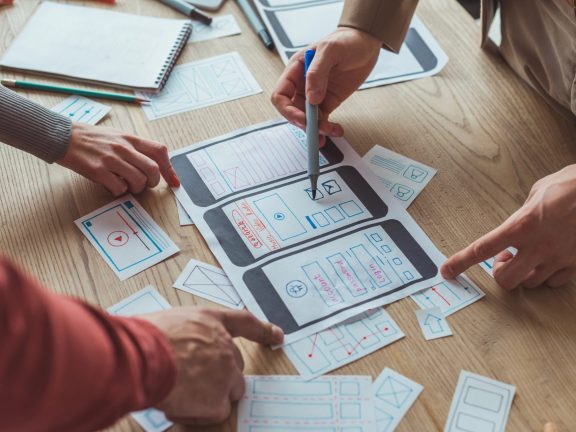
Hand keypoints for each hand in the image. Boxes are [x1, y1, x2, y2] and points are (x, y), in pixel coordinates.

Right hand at [57, 123, 179, 195]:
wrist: (64, 136)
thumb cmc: (93, 138)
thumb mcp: (118, 136)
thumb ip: (136, 148)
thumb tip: (155, 165)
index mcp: (130, 138)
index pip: (159, 151)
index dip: (170, 169)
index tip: (174, 182)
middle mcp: (123, 148)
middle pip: (153, 169)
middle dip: (153, 182)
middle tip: (145, 185)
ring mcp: (111, 159)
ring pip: (139, 181)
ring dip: (137, 189)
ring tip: (127, 186)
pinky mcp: (98, 170)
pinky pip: (119, 188)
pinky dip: (120, 192)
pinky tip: (113, 186)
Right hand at [140, 307, 283, 424]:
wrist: (143, 357)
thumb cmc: (146, 338)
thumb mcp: (168, 323)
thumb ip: (185, 335)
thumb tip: (178, 350)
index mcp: (211, 321)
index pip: (244, 322)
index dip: (263, 330)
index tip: (277, 336)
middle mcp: (225, 345)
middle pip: (236, 367)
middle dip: (217, 376)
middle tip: (189, 379)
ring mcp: (226, 372)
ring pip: (229, 391)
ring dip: (209, 396)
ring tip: (179, 392)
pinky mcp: (219, 398)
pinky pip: (215, 412)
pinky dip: (198, 413)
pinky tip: (178, 403)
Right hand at [271, 27, 380, 144]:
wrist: (366, 42)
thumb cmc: (346, 40)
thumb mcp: (330, 50)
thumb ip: (317, 73)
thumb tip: (311, 98)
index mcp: (295, 71)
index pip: (280, 95)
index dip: (288, 110)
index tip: (302, 119)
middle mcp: (302, 85)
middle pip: (293, 111)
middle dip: (304, 123)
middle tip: (318, 130)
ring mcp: (315, 95)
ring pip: (308, 119)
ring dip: (316, 129)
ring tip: (329, 131)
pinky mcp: (328, 102)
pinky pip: (322, 120)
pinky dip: (327, 128)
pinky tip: (336, 130)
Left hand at [442, 165, 575, 288]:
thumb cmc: (572, 185)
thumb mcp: (538, 192)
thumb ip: (522, 213)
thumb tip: (517, 224)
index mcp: (521, 225)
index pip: (482, 249)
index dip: (461, 262)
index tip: (447, 270)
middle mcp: (538, 246)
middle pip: (505, 279)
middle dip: (501, 273)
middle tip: (505, 260)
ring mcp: (559, 258)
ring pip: (530, 283)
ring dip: (523, 274)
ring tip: (529, 256)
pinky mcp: (575, 264)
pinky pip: (553, 282)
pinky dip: (546, 276)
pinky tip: (549, 261)